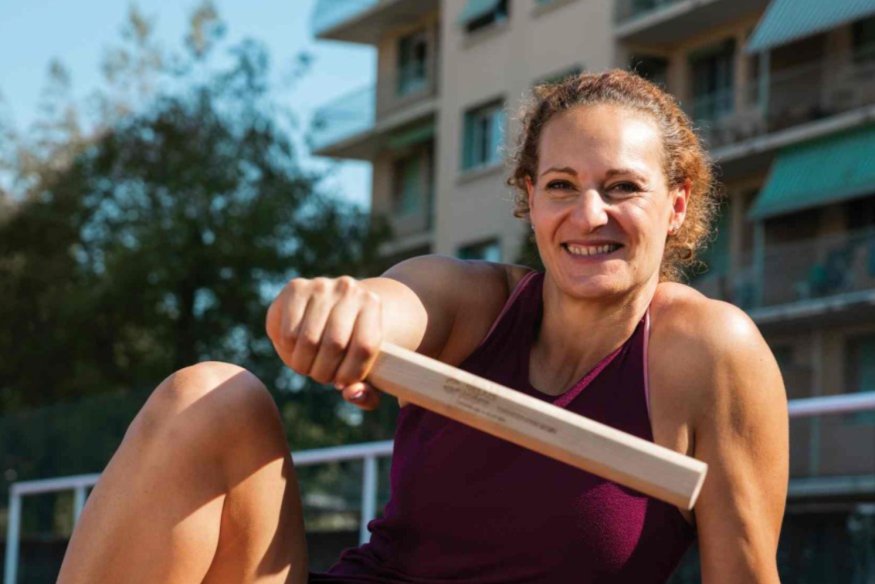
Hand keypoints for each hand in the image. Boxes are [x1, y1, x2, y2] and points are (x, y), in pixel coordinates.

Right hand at [266, 276, 381, 409]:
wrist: (339, 306)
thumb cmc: (356, 344)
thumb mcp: (370, 369)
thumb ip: (368, 392)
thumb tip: (351, 393)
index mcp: (374, 305)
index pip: (365, 347)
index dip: (350, 373)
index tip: (342, 382)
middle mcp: (350, 289)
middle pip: (334, 344)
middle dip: (324, 372)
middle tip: (322, 376)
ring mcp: (321, 286)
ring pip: (308, 340)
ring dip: (304, 365)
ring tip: (309, 365)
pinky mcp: (295, 288)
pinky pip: (287, 333)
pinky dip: (288, 350)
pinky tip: (295, 350)